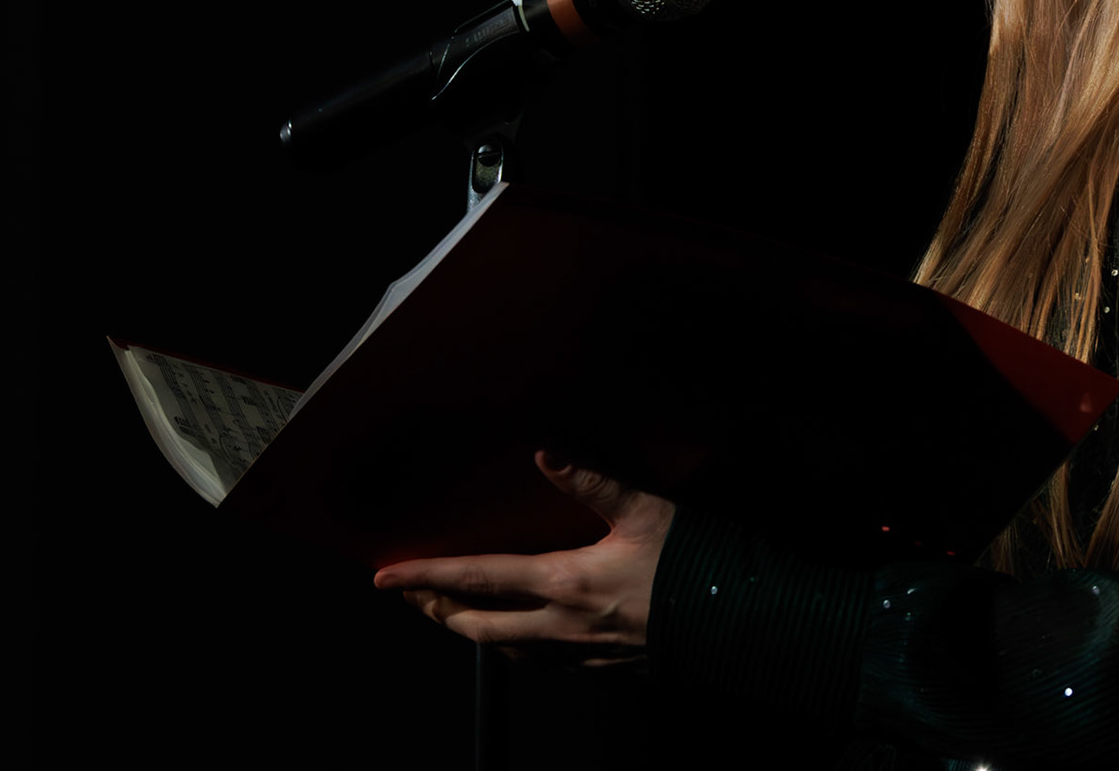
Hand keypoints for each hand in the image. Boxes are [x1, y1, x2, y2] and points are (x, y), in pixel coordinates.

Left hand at [373, 451, 674, 663]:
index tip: (385, 575)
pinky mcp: (600, 665)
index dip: (427, 576)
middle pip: (478, 625)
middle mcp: (562, 625)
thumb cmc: (690, 562)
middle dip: (437, 609)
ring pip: (504, 651)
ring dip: (469, 630)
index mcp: (566, 582)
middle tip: (409, 594)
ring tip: (451, 613)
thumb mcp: (645, 510)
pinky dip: (512, 648)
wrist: (733, 621)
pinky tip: (515, 637)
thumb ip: (593, 481)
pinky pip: (539, 664)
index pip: (479, 578)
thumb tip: (546, 452)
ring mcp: (579, 652)